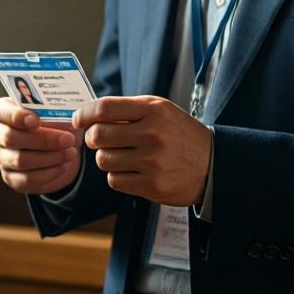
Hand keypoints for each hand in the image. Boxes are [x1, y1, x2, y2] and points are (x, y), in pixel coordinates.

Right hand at [0, 97, 81, 194]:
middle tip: (68, 139)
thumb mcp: (57, 111)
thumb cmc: (55, 122)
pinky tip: (63, 166)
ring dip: (50, 157)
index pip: (0, 111)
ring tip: (71, 153)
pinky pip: (27, 179)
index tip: (36, 121)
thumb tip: (70, 117)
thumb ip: (56, 111)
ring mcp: (2, 157)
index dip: (16, 116)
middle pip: (10, 138)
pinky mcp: (11, 178)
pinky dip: (49, 173)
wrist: (60, 148)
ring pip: (20, 160)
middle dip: (42, 140)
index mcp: (3, 111)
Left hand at [73, 96, 210, 206]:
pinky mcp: (153, 185)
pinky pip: (115, 180)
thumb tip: (88, 115)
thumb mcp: (160, 110)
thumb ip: (127, 110)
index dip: (85, 114)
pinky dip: (117, 176)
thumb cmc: (178, 134)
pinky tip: (131, 170)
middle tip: (98, 139)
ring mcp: (152, 162)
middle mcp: (152, 134)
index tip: (78, 120)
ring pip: (103, 160)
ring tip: (120, 155)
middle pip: (98, 135)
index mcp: (153, 110)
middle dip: (92, 138)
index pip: (105, 108)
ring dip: (105, 158)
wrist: (214, 165)